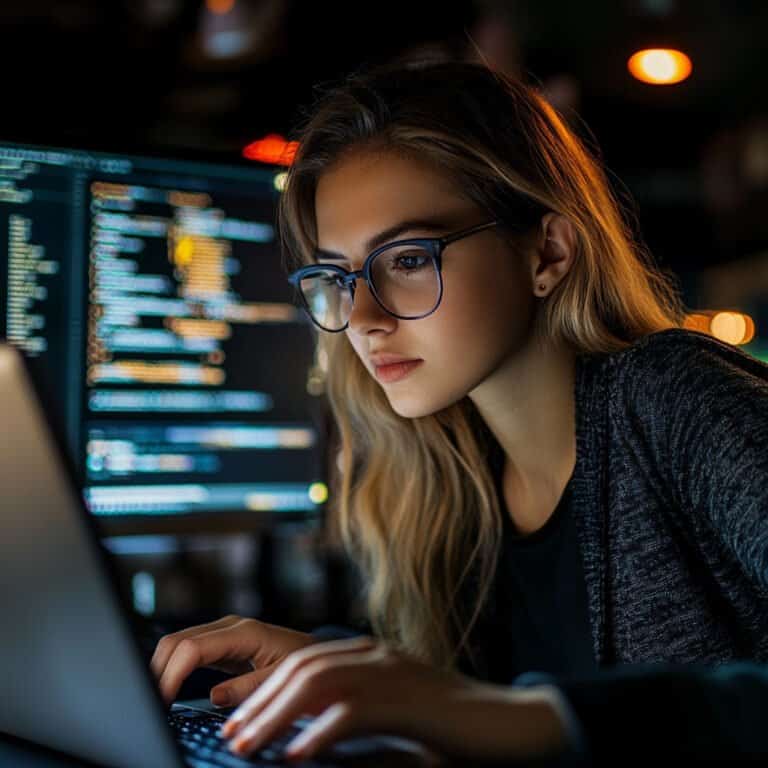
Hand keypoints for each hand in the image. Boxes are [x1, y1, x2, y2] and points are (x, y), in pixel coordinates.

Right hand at [150, 614, 317, 706]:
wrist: (316, 651)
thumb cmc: (305, 662)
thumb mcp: (283, 678)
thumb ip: (250, 687)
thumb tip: (215, 696)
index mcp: (244, 632)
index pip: (191, 648)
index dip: (171, 674)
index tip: (160, 702)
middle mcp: (228, 626)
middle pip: (175, 642)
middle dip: (158, 672)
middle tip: (151, 707)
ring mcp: (222, 633)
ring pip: (176, 644)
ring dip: (161, 671)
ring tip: (155, 702)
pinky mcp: (219, 643)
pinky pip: (186, 652)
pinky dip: (172, 670)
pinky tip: (167, 691)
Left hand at [218, 635, 568, 762]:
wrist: (510, 722)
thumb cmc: (451, 726)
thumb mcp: (396, 714)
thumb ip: (355, 715)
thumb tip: (305, 739)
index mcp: (371, 654)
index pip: (304, 661)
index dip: (265, 689)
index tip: (237, 718)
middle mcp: (376, 655)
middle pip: (303, 667)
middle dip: (261, 701)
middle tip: (231, 734)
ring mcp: (394, 672)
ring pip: (319, 682)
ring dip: (277, 715)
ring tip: (247, 745)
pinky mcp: (409, 699)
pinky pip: (354, 711)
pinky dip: (321, 732)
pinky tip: (298, 756)